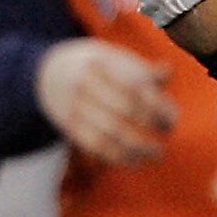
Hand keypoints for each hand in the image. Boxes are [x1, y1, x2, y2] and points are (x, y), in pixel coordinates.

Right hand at [36, 39, 176, 165]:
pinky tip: (135, 160)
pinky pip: (96, 147)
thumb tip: (168, 72)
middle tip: (166, 133)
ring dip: (138, 148)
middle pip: (124, 108)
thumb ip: (141, 68)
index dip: (157, 105)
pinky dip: (119, 157)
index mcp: (101, 62)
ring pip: (111, 132)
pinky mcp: (69, 127)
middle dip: (151, 125)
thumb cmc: (93, 66)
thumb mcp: (113, 56)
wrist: (46, 73)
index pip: (135, 86)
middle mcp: (86, 83)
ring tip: (155, 153)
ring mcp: (75, 106)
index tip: (170, 117)